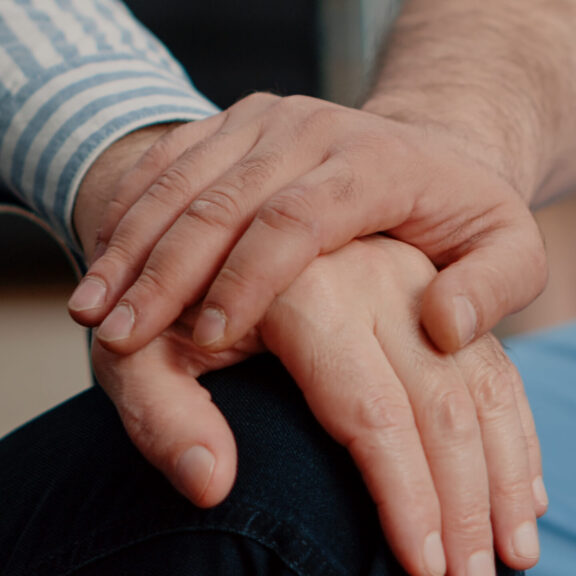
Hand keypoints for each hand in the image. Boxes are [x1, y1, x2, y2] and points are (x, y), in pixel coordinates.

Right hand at [68, 93, 546, 356]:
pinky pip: (171, 164)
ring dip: (132, 249)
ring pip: (184, 184)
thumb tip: (443, 326)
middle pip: (224, 202)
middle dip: (164, 274)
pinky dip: (132, 214)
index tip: (207, 338)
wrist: (429, 148)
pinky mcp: (234, 126)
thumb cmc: (460, 210)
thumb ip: (493, 288)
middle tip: (117, 337)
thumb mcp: (508, 247)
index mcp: (375, 161)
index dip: (249, 278)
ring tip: (92, 310)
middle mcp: (310, 130)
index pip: (298, 218)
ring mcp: (265, 122)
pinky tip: (103, 260)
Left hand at [92, 236, 545, 575]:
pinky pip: (484, 358)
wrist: (215, 237)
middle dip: (462, 502)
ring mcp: (406, 277)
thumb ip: (164, 417)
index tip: (424, 572)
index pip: (369, 411)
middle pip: (437, 402)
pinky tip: (517, 484)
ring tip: (512, 550)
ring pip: (477, 380)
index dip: (404, 498)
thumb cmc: (171, 308)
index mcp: (302, 293)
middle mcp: (370, 277)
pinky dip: (508, 425)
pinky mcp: (424, 288)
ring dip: (500, 470)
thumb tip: (211, 486)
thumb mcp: (141, 355)